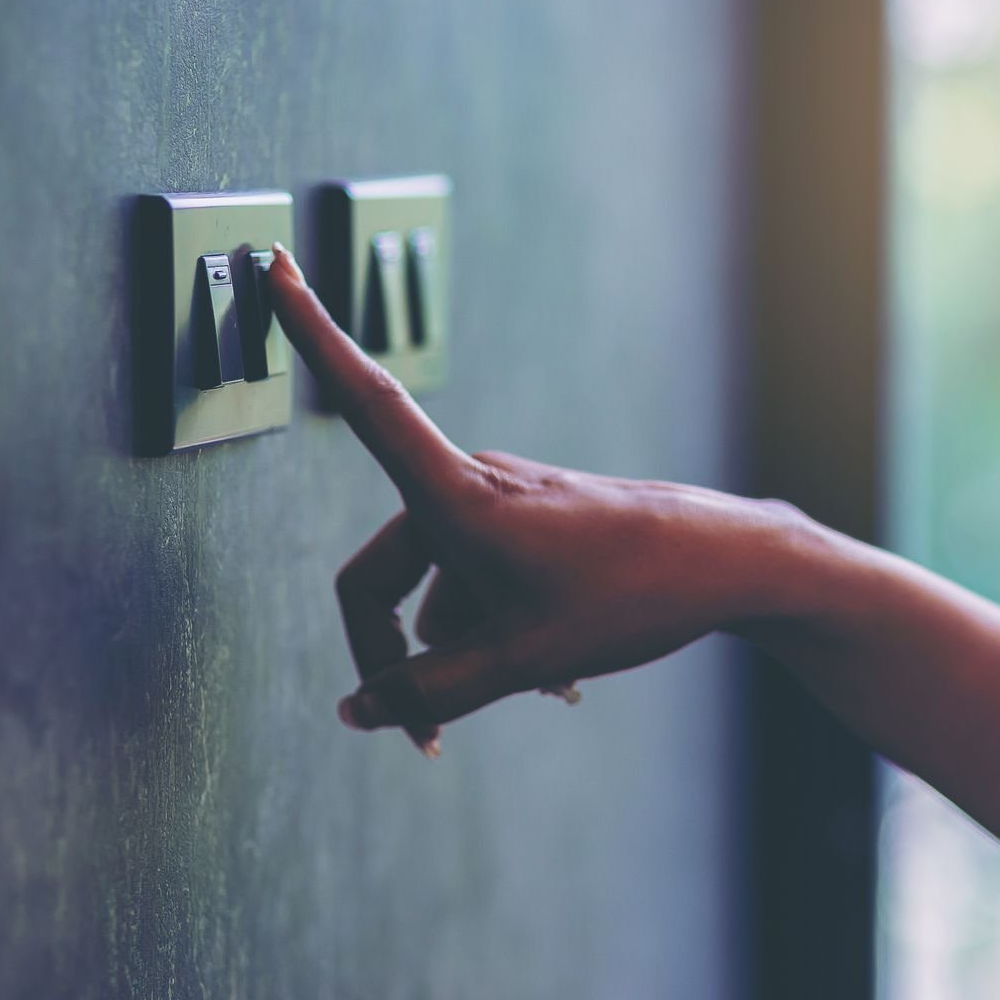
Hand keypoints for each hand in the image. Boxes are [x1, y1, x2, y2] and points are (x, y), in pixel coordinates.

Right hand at [263, 243, 798, 755]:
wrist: (728, 565)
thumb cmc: (630, 597)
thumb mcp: (523, 661)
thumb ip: (429, 692)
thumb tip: (355, 711)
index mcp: (457, 497)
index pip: (365, 400)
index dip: (310, 335)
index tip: (271, 261)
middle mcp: (471, 484)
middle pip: (382, 577)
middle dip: (393, 657)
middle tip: (426, 738)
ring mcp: (504, 501)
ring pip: (438, 592)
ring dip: (464, 650)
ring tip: (542, 687)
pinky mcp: (532, 521)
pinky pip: (480, 583)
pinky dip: (497, 628)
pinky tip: (555, 676)